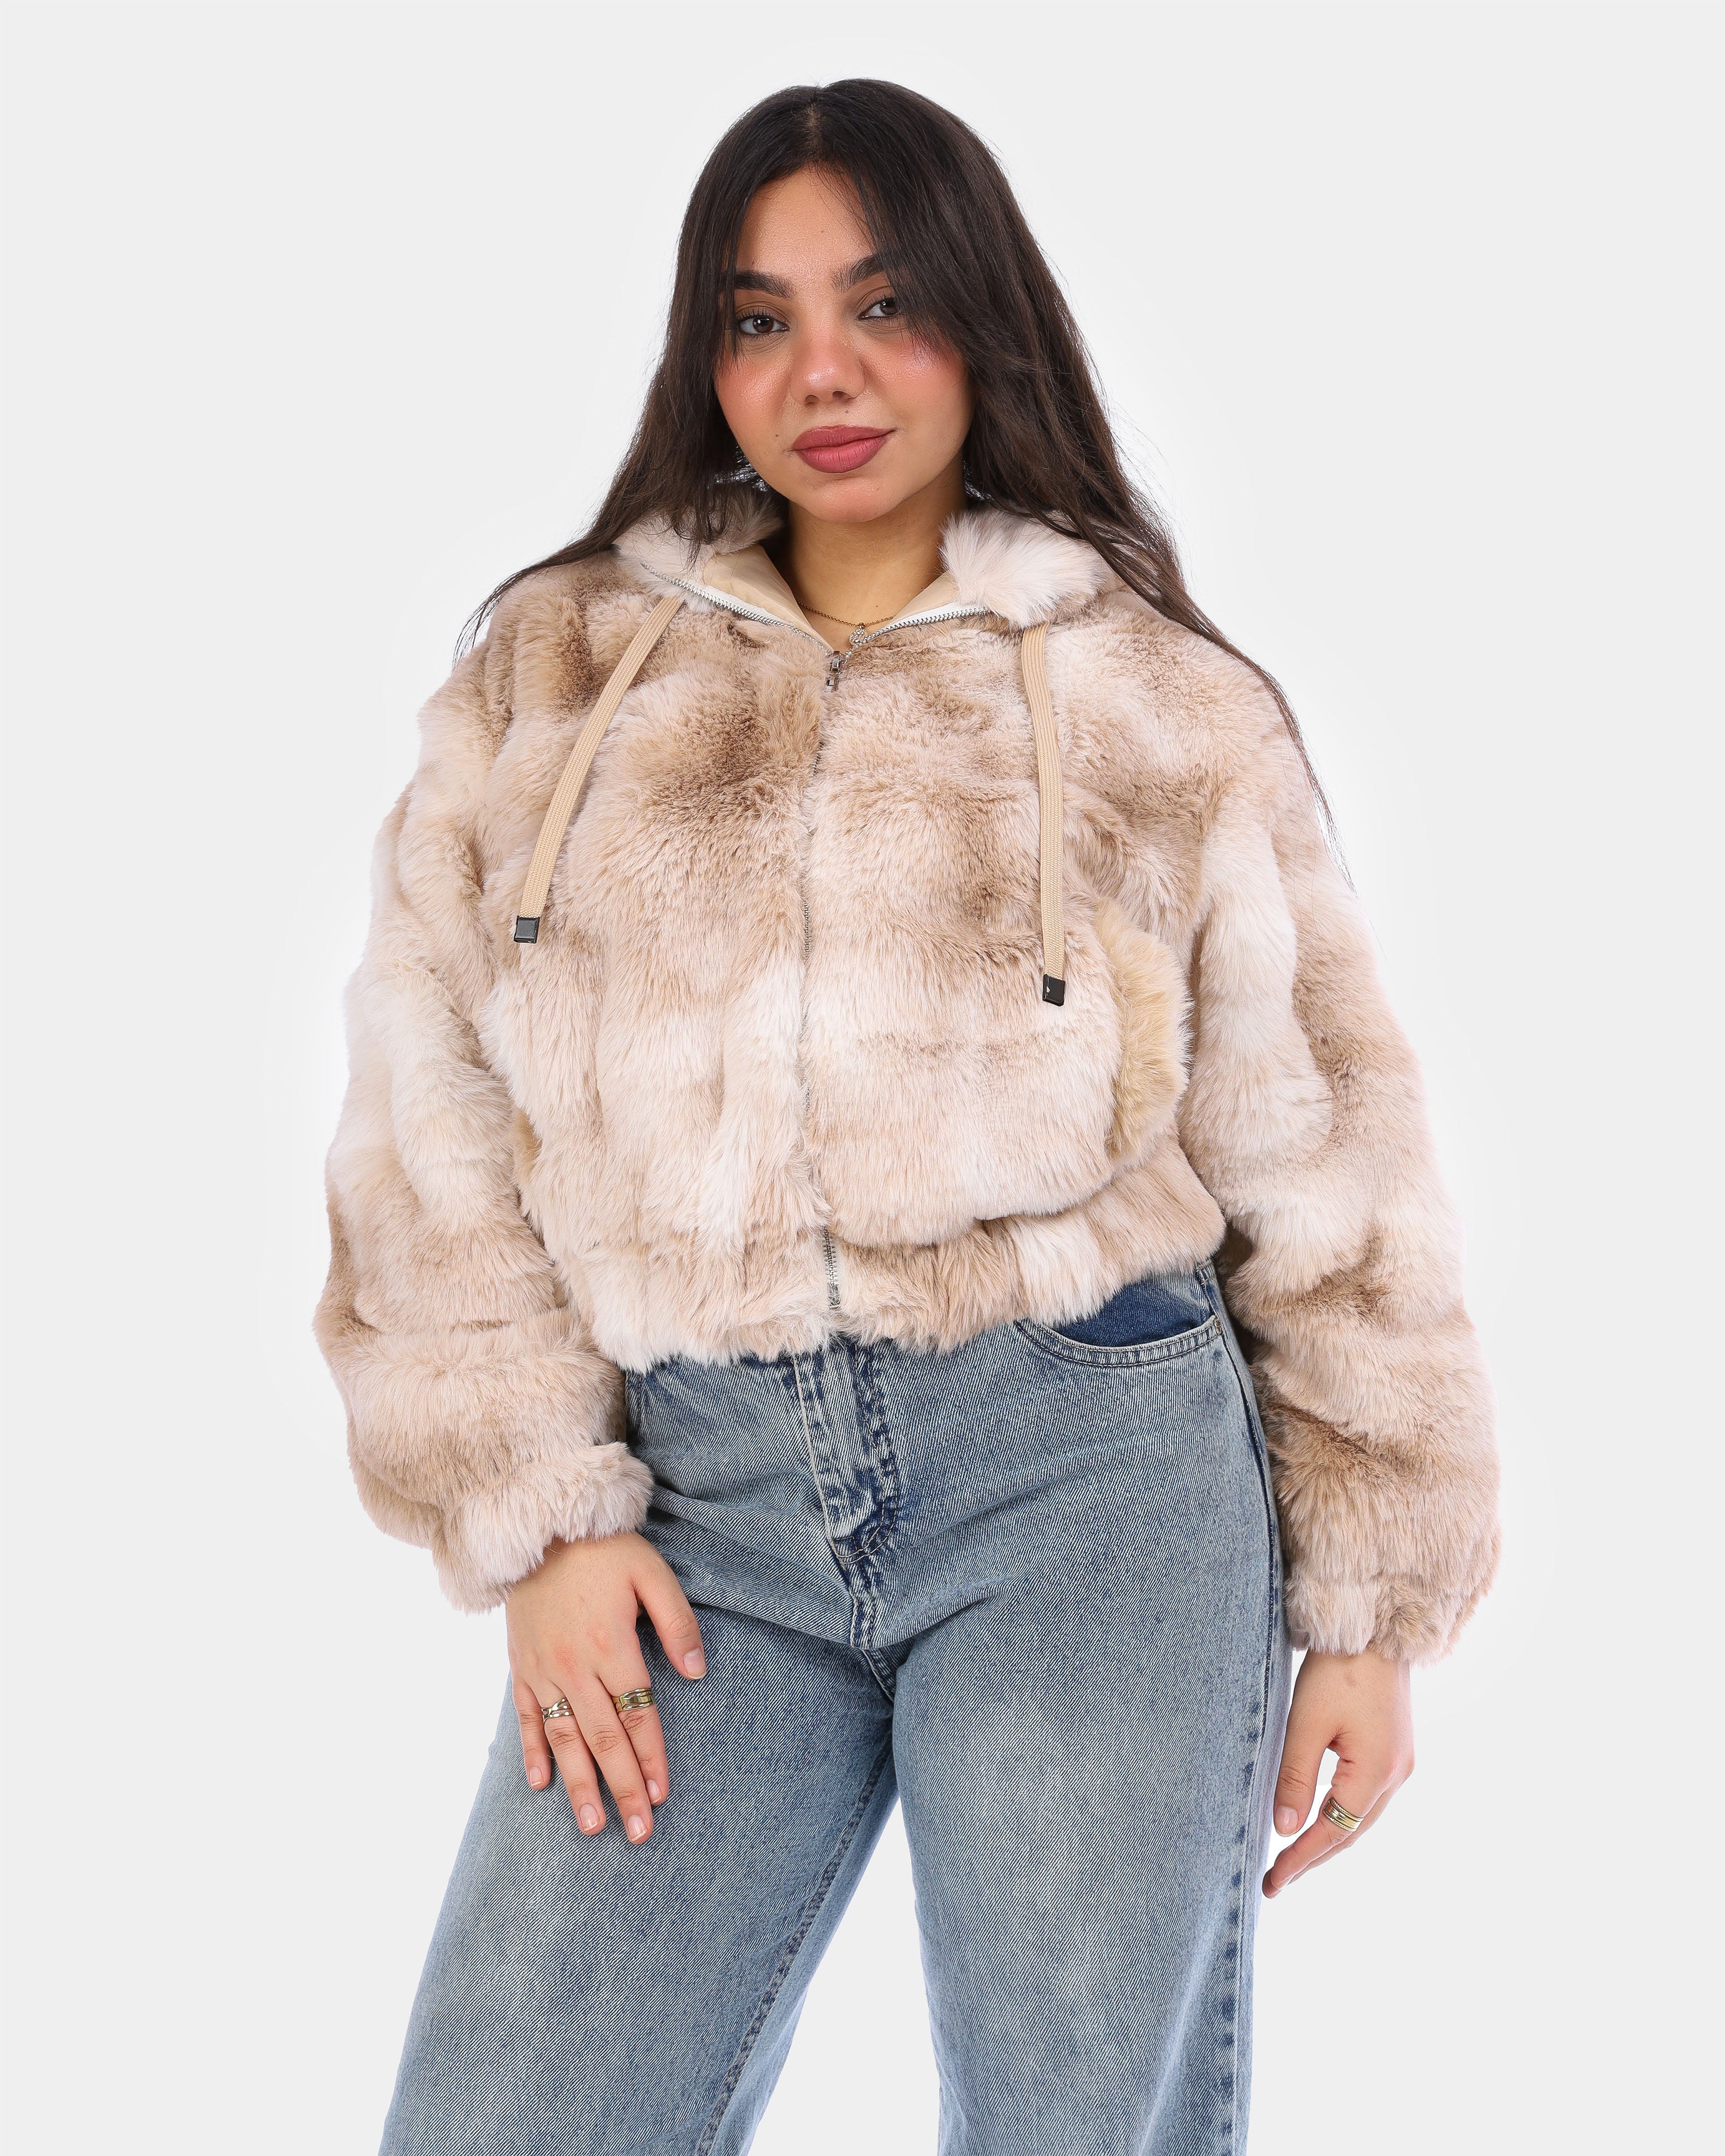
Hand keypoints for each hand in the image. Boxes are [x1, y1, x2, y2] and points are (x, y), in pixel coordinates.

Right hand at [506, 1531, 705, 1844]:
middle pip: (603, 1740)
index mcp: (610, 1645)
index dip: (651, 1757)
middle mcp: (574, 1666)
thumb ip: (677, 1623)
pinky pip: (525, 1718)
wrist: (539, 1526)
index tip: (663, 1796)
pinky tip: (541, 1785)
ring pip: (564, 1739)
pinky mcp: (519, 1665)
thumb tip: (698, 1673)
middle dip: (622, 1788)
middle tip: (637, 1832)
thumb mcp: (652, 1573)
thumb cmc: (604, 1549)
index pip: (637, 1715)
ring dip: (578, 1785)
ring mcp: (542, 1669)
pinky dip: (532, 1752)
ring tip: (593, 1825)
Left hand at [1262, 1648, 1413, 1896]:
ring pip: (1360, 1817)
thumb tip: (1286, 1829)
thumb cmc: (1338, 1670)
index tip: (1272, 1883)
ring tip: (1293, 1857)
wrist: (1374, 1630)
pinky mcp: (1395, 1750)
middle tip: (1277, 1880)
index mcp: (1376, 1772)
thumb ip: (1296, 1777)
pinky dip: (1341, 1814)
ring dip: (1328, 1838)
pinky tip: (1320, 1818)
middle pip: (1350, 1831)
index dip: (1301, 1860)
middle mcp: (1396, 1775)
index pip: (1332, 1832)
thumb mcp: (1306, 1722)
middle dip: (1313, 1857)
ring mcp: (1400, 1763)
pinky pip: (1366, 1797)